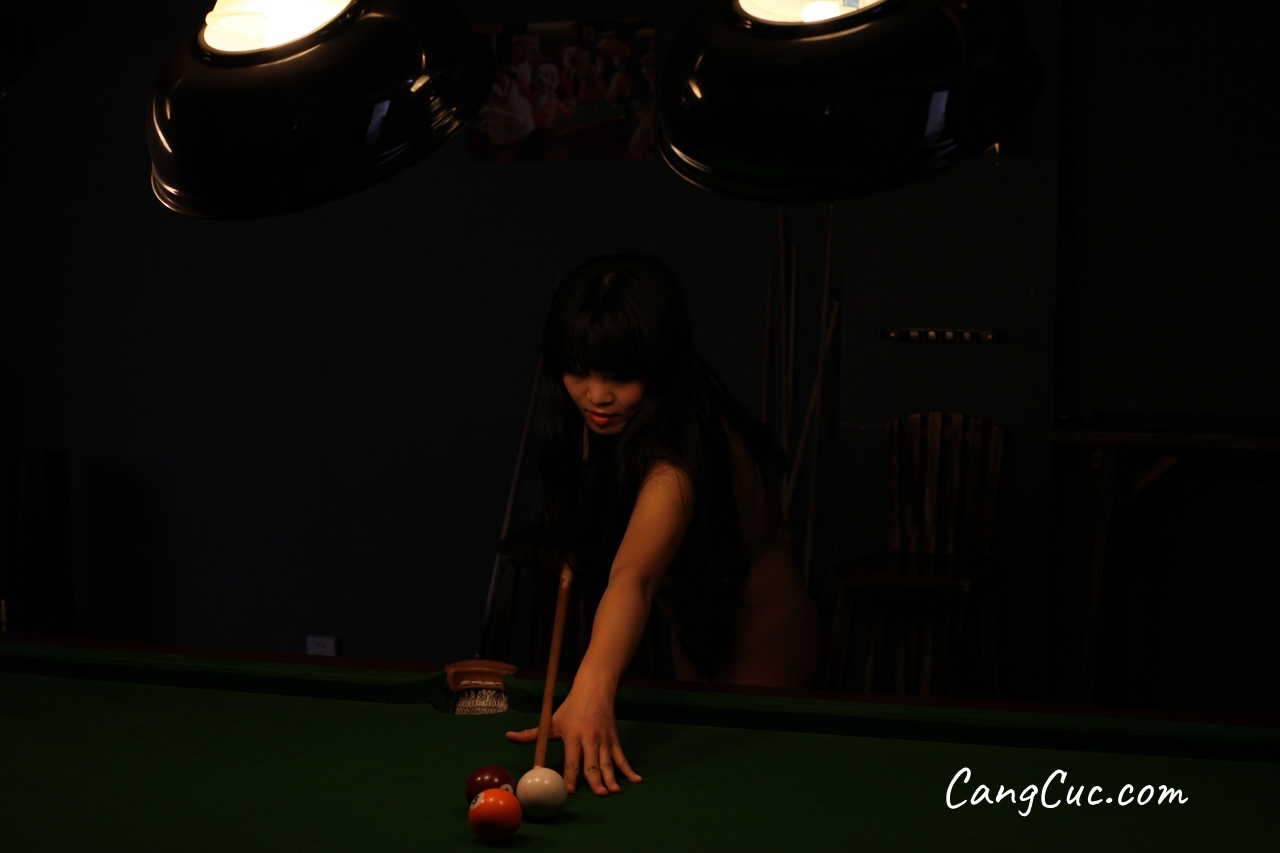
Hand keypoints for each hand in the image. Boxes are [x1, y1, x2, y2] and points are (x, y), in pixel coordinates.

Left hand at [505, 680, 642, 795]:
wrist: (595, 687)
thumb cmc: (571, 706)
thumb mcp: (551, 719)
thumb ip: (532, 733)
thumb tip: (509, 737)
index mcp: (573, 736)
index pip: (571, 760)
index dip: (570, 776)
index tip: (568, 790)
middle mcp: (590, 739)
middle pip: (592, 764)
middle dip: (595, 781)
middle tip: (599, 795)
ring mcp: (604, 740)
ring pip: (608, 763)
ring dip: (612, 778)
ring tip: (614, 792)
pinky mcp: (614, 739)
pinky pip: (622, 757)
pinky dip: (629, 770)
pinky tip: (636, 781)